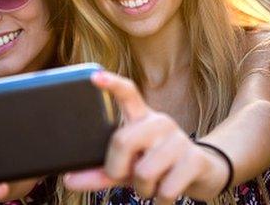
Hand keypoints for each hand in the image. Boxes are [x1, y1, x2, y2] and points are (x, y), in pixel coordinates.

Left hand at [63, 71, 229, 203]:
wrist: (201, 173)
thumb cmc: (156, 166)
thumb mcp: (127, 167)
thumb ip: (99, 172)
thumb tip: (68, 180)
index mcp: (142, 118)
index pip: (127, 93)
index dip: (111, 84)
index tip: (94, 76)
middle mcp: (160, 122)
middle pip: (122, 141)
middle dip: (117, 169)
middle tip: (127, 176)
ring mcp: (179, 139)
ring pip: (144, 172)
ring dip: (143, 189)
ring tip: (153, 184)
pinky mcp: (195, 159)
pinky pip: (165, 190)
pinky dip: (161, 200)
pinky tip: (168, 192)